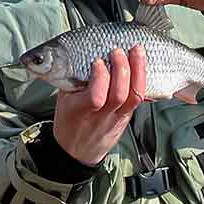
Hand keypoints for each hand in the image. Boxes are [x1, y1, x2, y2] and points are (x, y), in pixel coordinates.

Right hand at [52, 46, 146, 165]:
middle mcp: (102, 116)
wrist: (77, 152)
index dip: (100, 77)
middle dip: (122, 68)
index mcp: (80, 111)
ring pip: (134, 96)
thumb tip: (82, 55)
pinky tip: (141, 66)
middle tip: (118, 51)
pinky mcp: (127, 117)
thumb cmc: (68, 123)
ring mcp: (117, 118)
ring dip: (138, 71)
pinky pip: (139, 98)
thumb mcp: (62, 101)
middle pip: (119, 94)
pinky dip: (142, 79)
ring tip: (137, 52)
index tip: (98, 61)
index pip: (96, 96)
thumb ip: (72, 80)